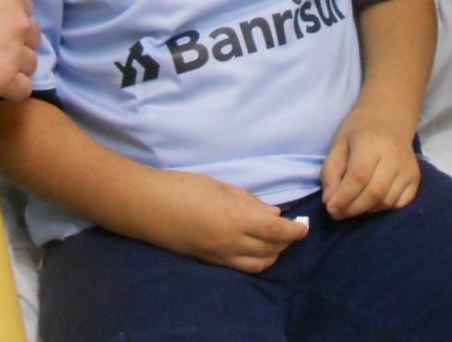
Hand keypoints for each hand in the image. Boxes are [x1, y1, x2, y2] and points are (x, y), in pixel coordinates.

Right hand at [0, 0, 40, 99]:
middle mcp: (18, 24)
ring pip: (30, 64)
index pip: (27, 12)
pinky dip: (12, 89)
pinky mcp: (3, 80)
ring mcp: (13, 53)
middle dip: (17, 44)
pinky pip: (23, 89)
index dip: (13, 22)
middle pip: (32, 38)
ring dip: (16, 67)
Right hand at [142, 170, 308, 272]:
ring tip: (276, 241)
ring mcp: (219, 256)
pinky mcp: (209, 261)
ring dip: (273, 255)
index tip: (304, 226)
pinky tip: (254, 247)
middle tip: (292, 230)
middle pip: (271, 251)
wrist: (147, 206)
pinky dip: (255, 259)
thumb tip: (272, 212)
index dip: (295, 231)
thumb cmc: (181, 187)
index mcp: (236, 219)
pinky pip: (240, 266)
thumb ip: (248, 201)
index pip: (278, 231)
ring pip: (258, 264)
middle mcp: (232, 243)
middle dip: (287, 242)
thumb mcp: (219, 186)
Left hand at [321, 112, 420, 218]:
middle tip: (338, 213)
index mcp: (371, 143)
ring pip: (387, 201)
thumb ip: (331, 171)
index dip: (344, 197)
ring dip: (366, 210)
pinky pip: (400, 203)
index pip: (359, 176)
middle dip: (353, 208)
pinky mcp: (415, 178)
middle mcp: (394, 156)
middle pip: (375, 192)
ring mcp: (408, 168)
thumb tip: (329, 200)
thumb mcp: (339, 143)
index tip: (330, 208)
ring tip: (351, 207)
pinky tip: (370, 203)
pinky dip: (383, 208)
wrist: (390, 119)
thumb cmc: (360, 131)